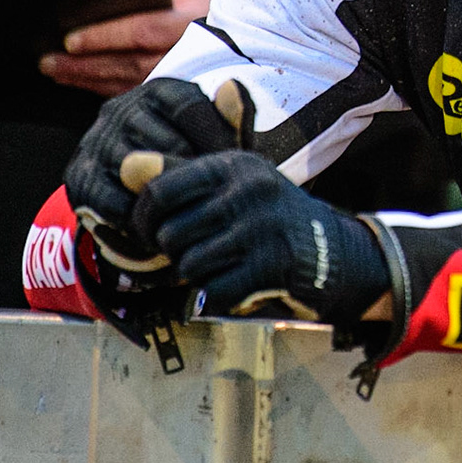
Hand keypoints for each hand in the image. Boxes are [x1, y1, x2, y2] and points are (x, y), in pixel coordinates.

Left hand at [44, 0, 217, 95]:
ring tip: (60, 73)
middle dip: (85, 64)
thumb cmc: (217, 10)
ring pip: (130, 83)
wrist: (252, 36)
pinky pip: (138, 93)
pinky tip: (88, 85)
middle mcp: (192, 53)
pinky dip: (108, 90)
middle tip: (51, 62)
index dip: (105, 37)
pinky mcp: (179, 92)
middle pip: (130, 63)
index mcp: (195, 21)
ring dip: (90, 79)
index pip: (144, 31)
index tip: (71, 40)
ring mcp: (187, 77)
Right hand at [65, 78, 246, 269]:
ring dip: (171, 200)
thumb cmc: (192, 153)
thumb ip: (234, 117)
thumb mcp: (216, 134)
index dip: (218, 140)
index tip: (233, 166)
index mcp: (159, 91)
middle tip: (215, 197)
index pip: (190, 108)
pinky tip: (163, 225)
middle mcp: (121, 110)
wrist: (139, 186)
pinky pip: (115, 204)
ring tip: (194, 213)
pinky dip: (141, 220)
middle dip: (196, 175)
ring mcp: (95, 143)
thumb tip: (234, 87)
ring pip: (141, 176)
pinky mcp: (79, 177)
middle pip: (169, 145)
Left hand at [135, 149, 389, 324]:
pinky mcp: (272, 264)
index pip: (158, 191)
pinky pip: (213, 291)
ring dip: (197, 278)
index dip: (144, 221)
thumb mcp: (231, 185)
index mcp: (233, 165)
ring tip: (220, 267)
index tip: (156, 234)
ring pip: (189, 265)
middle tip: (196, 255)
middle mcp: (249, 190)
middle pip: (169, 234)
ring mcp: (263, 226)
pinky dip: (217, 297)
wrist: (334, 251)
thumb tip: (127, 165)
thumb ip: (178, 175)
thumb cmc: (267, 218)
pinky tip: (237, 284)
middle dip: (175, 254)